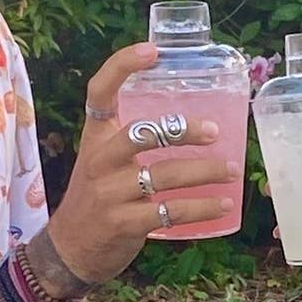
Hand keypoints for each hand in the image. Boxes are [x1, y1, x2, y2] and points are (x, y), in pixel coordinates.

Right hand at [42, 43, 245, 290]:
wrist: (70, 249)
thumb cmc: (96, 198)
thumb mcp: (101, 161)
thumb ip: (132, 142)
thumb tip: (191, 121)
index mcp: (94, 138)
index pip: (99, 91)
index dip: (122, 66)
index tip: (153, 51)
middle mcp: (99, 161)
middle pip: (143, 133)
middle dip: (184, 130)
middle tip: (217, 131)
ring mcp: (110, 194)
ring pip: (164, 175)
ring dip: (205, 172)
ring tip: (231, 171)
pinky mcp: (124, 224)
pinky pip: (170, 212)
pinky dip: (202, 208)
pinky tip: (223, 205)